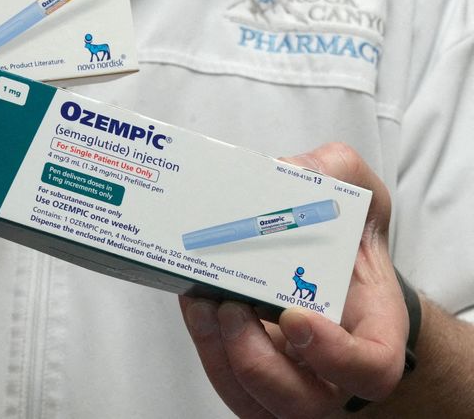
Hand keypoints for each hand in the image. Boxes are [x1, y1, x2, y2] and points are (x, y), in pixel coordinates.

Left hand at [179, 143, 407, 417]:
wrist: (327, 265)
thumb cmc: (348, 243)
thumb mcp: (358, 196)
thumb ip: (336, 173)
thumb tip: (285, 170)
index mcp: (372, 331)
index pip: (371, 370)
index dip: (334, 355)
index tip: (294, 315)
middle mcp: (331, 369)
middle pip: (300, 402)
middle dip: (255, 359)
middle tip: (231, 306)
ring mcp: (289, 378)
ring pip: (252, 400)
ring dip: (218, 353)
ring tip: (201, 302)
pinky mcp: (249, 374)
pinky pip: (225, 382)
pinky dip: (204, 345)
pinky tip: (194, 303)